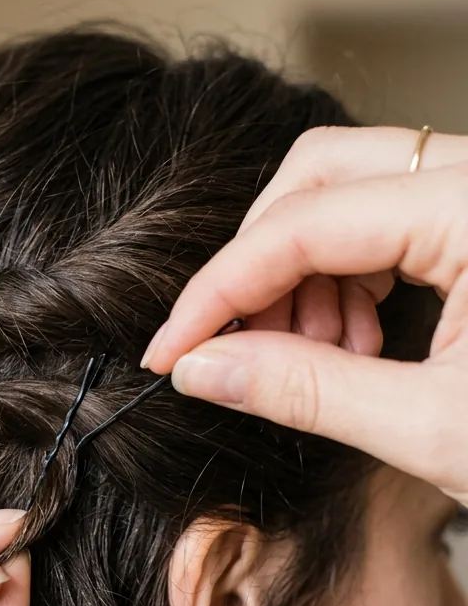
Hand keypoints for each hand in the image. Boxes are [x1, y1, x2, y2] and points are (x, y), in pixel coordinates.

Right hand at [141, 125, 467, 504]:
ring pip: (350, 189)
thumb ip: (305, 390)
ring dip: (306, 273)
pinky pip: (390, 216)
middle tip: (241, 350)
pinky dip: (352, 276)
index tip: (172, 351)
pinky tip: (359, 344)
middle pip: (319, 174)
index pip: (304, 224)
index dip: (219, 291)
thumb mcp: (435, 431)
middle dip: (261, 264)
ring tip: (325, 361)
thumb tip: (203, 366)